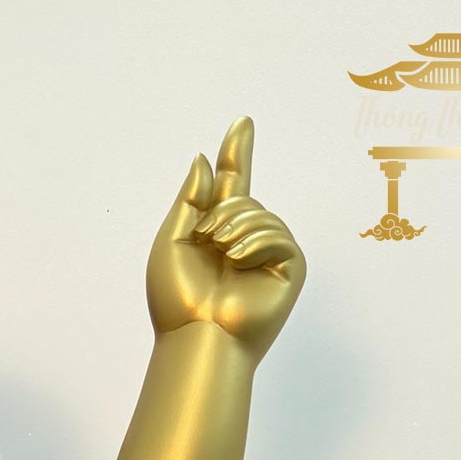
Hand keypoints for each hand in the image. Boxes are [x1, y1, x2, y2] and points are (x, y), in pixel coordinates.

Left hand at [146, 117, 305, 361]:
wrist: (196, 338)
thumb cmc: (177, 301)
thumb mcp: (172, 241)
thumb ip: (189, 200)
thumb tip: (204, 160)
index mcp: (216, 233)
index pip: (231, 185)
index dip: (236, 153)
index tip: (242, 122)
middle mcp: (244, 241)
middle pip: (242, 197)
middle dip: (220, 212)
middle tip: (206, 240)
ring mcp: (269, 255)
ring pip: (260, 213)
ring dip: (235, 228)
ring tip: (221, 255)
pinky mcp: (288, 269)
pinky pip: (278, 234)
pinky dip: (256, 242)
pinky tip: (239, 261)